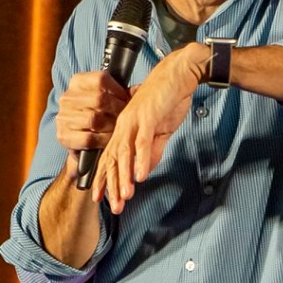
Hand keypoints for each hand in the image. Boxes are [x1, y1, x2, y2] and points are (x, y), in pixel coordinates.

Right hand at [54, 70, 131, 178]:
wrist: (79, 140)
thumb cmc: (97, 114)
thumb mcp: (107, 98)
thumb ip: (122, 93)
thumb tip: (139, 89)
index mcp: (77, 82)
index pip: (100, 79)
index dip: (118, 89)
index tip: (126, 98)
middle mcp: (67, 97)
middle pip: (99, 99)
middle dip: (118, 109)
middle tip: (127, 116)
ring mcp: (63, 117)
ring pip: (94, 120)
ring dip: (112, 126)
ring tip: (120, 128)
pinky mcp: (64, 136)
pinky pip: (89, 138)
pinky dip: (103, 140)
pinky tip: (110, 139)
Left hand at [91, 45, 205, 212]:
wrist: (180, 74)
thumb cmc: (169, 100)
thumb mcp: (160, 131)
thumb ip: (152, 151)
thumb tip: (145, 170)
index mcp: (125, 128)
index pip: (110, 158)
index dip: (105, 180)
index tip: (102, 199)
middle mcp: (124, 125)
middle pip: (113, 160)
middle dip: (112, 186)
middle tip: (113, 207)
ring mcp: (134, 120)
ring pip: (124, 153)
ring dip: (124, 177)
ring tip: (125, 196)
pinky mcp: (147, 116)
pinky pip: (142, 142)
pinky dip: (141, 159)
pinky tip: (140, 176)